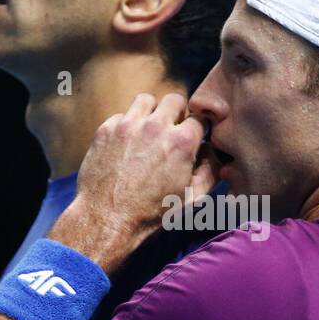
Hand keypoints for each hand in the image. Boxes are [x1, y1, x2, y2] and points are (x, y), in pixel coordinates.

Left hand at [49, 92, 216, 273]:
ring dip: (151, 112)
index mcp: (182, 142)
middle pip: (175, 100)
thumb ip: (210, 172)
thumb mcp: (191, 199)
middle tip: (172, 130)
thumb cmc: (151, 213)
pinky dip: (127, 125)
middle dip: (177, 113)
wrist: (107, 219)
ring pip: (146, 100)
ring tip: (148, 130)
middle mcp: (157, 126)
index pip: (200, 119)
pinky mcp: (107, 129)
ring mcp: (129, 125)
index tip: (193, 137)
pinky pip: (122, 115)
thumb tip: (212, 154)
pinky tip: (126, 143)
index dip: (198, 129)